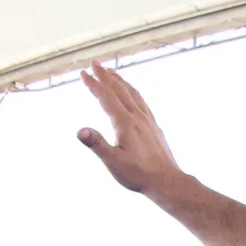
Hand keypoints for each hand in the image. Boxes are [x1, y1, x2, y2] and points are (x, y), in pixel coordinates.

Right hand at [76, 64, 186, 197]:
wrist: (166, 182)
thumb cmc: (138, 175)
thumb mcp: (113, 162)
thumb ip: (96, 144)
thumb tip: (80, 130)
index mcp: (125, 123)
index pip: (106, 97)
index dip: (93, 84)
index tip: (83, 73)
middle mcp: (138, 117)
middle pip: (119, 90)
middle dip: (105, 75)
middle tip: (95, 63)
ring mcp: (148, 121)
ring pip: (133, 93)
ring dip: (120, 81)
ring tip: (112, 73)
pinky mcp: (154, 127)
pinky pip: (142, 102)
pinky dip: (133, 92)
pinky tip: (132, 95)